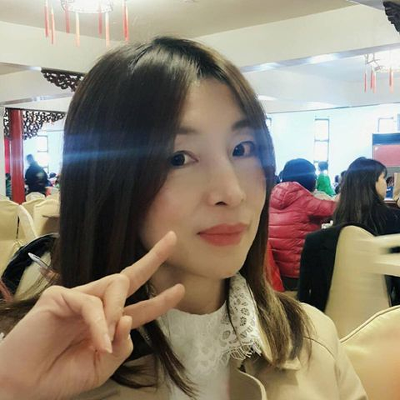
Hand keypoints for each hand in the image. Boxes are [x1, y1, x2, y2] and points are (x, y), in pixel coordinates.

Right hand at [0, 232, 183, 399]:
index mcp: (108, 323)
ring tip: (107, 340)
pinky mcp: (60, 297)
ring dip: (118, 308)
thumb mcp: (100, 368)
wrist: (23, 386)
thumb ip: (120, 348)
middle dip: (153, 258)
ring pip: (115, 284)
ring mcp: (78, 297)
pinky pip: (90, 303)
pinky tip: (99, 341)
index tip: (180, 289)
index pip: (139, 307)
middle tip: (171, 239)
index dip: (160, 300)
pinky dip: (99, 322)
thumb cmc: (60, 376)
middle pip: (129, 277)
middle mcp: (97, 304)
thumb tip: (127, 320)